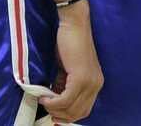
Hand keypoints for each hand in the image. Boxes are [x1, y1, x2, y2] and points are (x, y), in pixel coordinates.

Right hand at [43, 2, 102, 123]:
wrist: (73, 24)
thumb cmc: (68, 43)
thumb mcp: (67, 70)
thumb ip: (63, 86)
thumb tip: (53, 101)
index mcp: (96, 83)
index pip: (84, 110)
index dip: (68, 116)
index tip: (53, 112)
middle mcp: (96, 85)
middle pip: (79, 113)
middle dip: (61, 115)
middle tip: (46, 108)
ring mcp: (90, 82)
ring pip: (71, 108)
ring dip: (55, 108)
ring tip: (44, 100)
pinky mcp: (81, 78)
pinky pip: (65, 100)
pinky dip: (53, 102)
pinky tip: (44, 96)